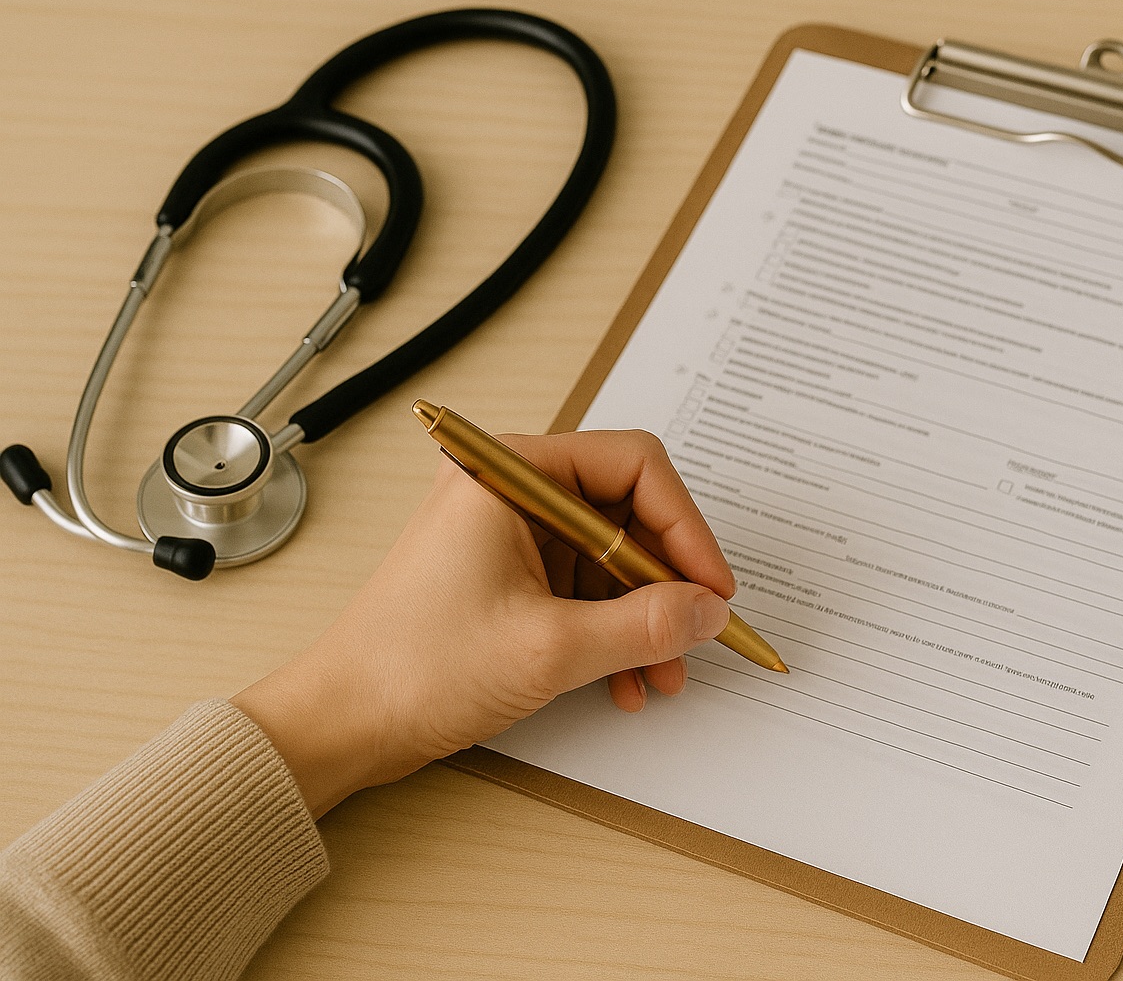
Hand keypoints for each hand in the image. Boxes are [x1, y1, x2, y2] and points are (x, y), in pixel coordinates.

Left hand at [231, 429, 734, 816]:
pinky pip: (584, 589)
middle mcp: (511, 492)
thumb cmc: (414, 668)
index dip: (686, 526)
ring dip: (645, 616)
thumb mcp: (550, 648)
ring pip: (610, 558)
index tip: (711, 585)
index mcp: (511, 474)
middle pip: (627, 513)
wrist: (343, 722)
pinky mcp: (507, 577)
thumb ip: (644, 625)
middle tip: (694, 631)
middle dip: (667, 580)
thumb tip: (708, 610)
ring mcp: (508, 535)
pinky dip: (613, 630)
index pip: (634, 467)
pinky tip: (626, 679)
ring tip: (661, 671)